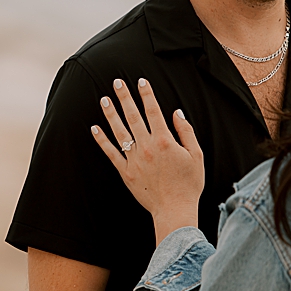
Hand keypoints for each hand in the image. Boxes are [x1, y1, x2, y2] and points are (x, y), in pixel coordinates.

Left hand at [90, 79, 204, 243]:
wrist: (174, 210)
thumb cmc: (188, 185)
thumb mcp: (196, 155)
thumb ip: (186, 132)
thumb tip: (176, 113)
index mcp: (164, 140)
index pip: (153, 110)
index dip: (146, 93)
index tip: (141, 80)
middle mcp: (146, 147)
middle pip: (133, 116)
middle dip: (124, 97)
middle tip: (116, 82)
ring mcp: (134, 160)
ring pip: (120, 131)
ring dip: (111, 113)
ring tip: (104, 99)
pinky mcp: (126, 173)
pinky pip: (111, 153)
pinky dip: (102, 141)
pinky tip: (95, 128)